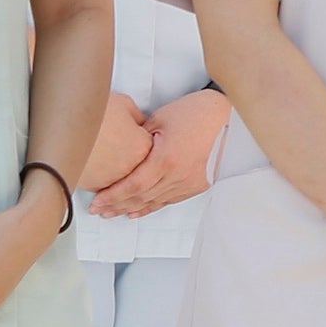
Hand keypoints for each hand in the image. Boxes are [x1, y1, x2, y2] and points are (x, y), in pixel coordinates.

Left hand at [86, 90, 230, 222]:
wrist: (229, 118)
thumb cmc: (196, 113)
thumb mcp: (161, 119)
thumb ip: (140, 139)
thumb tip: (123, 152)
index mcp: (166, 159)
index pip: (133, 185)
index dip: (112, 196)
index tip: (96, 202)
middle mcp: (178, 176)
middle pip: (141, 197)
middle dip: (117, 205)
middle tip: (99, 211)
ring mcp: (189, 183)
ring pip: (154, 202)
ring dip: (131, 209)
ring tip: (112, 213)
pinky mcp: (197, 185)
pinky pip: (169, 200)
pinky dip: (151, 207)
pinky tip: (137, 211)